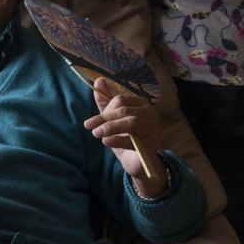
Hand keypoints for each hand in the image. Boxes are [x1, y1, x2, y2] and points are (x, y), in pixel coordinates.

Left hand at [83, 77, 165, 196]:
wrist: (136, 162)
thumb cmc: (125, 138)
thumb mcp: (112, 120)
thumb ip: (106, 102)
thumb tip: (98, 80)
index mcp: (141, 103)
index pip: (121, 100)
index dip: (104, 110)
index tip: (91, 122)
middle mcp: (151, 113)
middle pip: (125, 111)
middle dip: (104, 119)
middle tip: (89, 127)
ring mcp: (154, 128)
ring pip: (131, 122)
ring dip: (110, 127)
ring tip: (97, 133)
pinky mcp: (153, 143)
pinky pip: (134, 139)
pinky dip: (118, 139)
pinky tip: (106, 141)